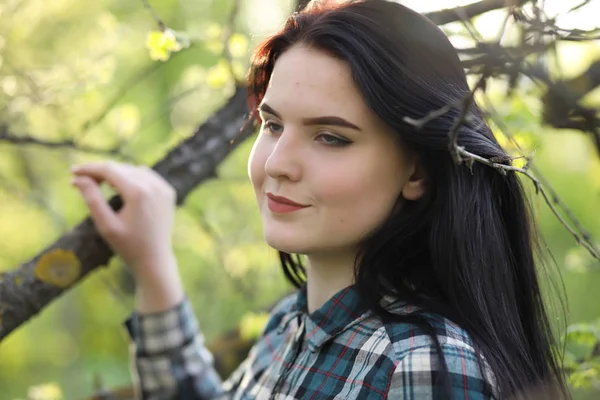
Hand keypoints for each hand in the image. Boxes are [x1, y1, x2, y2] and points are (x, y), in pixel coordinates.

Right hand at [71, 161, 176, 283]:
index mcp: (138, 192)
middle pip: (121, 168)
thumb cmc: (128, 246)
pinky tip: (119, 185)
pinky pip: (146, 176)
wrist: (155, 260)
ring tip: (97, 183)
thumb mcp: (106, 225)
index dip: (89, 169)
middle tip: (80, 181)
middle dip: (99, 172)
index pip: (109, 170)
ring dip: (115, 173)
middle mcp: (154, 186)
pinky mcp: (168, 192)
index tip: (72, 172)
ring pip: (133, 170)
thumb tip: (79, 178)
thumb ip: (92, 199)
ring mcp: (163, 188)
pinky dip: (131, 177)